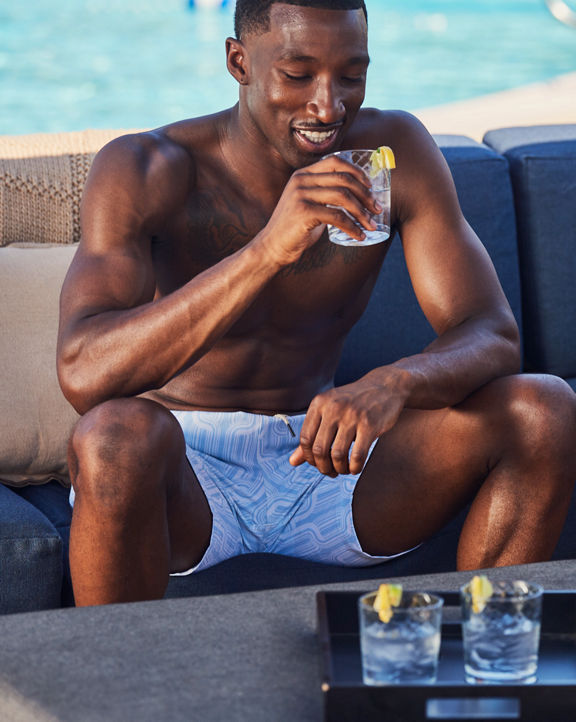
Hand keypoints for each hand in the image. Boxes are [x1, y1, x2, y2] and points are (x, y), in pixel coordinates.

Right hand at [256, 155, 381, 267]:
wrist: (272, 247)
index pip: (335, 161)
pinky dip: (352, 227)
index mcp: (303, 174)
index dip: (357, 171)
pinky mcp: (303, 212)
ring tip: (371, 225)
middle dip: (365, 195)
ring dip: (362, 212)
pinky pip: (337, 217)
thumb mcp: (309, 204)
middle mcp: (301, 180)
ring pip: (343, 197)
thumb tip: (357, 195)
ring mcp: (301, 195)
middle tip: (377, 209)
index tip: (370, 186)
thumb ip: (326, 195)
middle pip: (343, 179)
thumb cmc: (295, 229)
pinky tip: (358, 236)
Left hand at [289, 369, 408, 476]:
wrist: (385, 386)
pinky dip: (354, 467)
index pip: (305, 439)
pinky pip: (357, 455)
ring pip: (337, 454)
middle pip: (319, 449)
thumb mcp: (329, 412)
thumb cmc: (354, 402)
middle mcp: (333, 408)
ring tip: (343, 470)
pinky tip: (355, 467)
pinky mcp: (370, 424)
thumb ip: (312, 436)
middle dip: (323, 467)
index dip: (308, 458)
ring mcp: (352, 415)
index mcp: (319, 403)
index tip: (317, 463)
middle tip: (331, 471)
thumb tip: (292, 462)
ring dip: (339, 469)